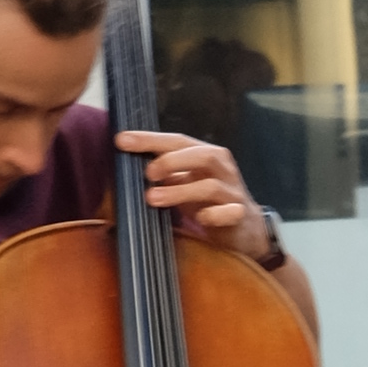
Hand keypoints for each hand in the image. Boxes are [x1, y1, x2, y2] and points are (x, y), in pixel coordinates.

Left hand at [121, 127, 274, 256]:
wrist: (245, 227)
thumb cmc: (208, 200)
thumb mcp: (186, 182)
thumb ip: (164, 173)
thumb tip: (128, 165)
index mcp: (207, 156)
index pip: (178, 141)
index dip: (150, 139)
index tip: (122, 140)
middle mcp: (222, 169)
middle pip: (203, 155)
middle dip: (172, 161)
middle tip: (147, 173)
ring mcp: (232, 192)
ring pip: (211, 186)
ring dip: (180, 191)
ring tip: (153, 198)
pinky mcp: (239, 215)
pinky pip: (229, 213)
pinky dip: (214, 215)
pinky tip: (199, 219)